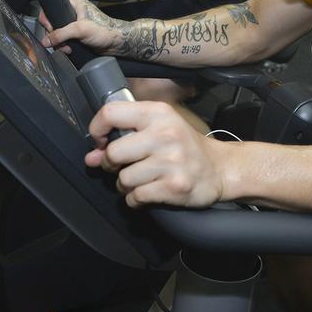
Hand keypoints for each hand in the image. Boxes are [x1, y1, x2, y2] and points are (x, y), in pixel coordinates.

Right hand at [40, 0, 124, 54]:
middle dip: (55, 36)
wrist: (115, 42)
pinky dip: (63, 45)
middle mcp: (72, 9)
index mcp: (73, 0)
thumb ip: (61, 34)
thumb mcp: (80, 30)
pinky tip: (69, 48)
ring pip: (55, 32)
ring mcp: (72, 21)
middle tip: (62, 42)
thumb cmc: (105, 30)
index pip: (51, 8)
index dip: (48, 21)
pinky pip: (62, 38)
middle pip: (52, 23)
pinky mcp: (74, 32)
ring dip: (59, 42)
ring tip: (67, 47)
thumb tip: (46, 40)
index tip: (52, 30)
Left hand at [85, 101, 224, 208]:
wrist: (221, 168)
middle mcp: (165, 134)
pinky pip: (136, 197)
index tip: (102, 142)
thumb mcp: (159, 128)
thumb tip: (91, 157)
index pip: (111, 113)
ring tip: (140, 179)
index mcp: (159, 113)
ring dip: (125, 184)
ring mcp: (171, 161)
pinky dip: (136, 199)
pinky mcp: (175, 186)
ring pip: (124, 179)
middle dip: (111, 164)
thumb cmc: (185, 146)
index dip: (98, 130)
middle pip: (113, 153)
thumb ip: (123, 136)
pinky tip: (147, 191)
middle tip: (122, 165)